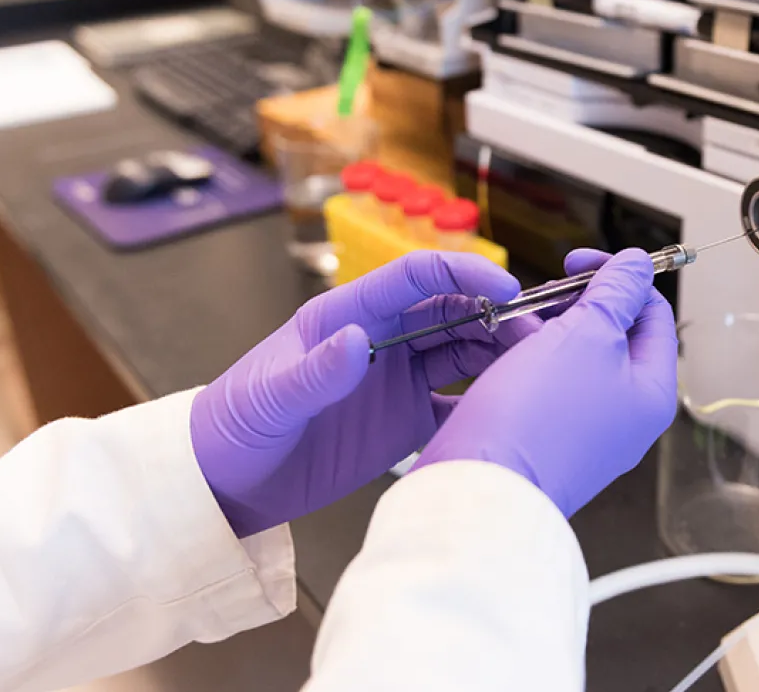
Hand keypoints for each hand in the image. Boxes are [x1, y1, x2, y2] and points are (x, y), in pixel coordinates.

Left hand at [191, 252, 539, 536]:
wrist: (223, 484)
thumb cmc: (232, 428)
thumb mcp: (267, 399)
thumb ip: (313, 372)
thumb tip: (356, 340)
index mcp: (346, 316)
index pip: (415, 278)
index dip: (463, 274)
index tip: (503, 290)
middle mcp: (380, 340)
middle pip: (452, 312)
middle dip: (497, 316)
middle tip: (536, 337)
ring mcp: (395, 379)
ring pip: (464, 351)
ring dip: (499, 354)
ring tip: (534, 369)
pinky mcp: (404, 419)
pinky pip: (457, 403)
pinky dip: (486, 402)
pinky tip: (511, 410)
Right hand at [413, 248, 677, 517]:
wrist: (482, 488)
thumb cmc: (538, 419)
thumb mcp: (587, 334)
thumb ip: (617, 293)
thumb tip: (636, 265)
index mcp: (651, 392)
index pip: (653, 314)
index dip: (620, 277)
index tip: (579, 261)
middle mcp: (625, 415)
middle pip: (614, 336)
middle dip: (579, 304)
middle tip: (545, 293)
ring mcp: (586, 430)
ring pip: (575, 358)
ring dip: (549, 329)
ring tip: (517, 321)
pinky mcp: (547, 439)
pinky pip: (546, 385)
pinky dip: (529, 359)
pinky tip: (503, 351)